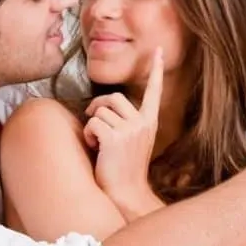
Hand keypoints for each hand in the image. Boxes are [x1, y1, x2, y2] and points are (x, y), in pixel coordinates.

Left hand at [82, 47, 163, 205]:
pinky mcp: (115, 139)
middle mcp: (143, 124)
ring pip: (100, 111)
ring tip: (98, 144)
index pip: (153, 91)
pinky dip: (88, 134)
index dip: (155, 70)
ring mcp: (131, 131)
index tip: (157, 51)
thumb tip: (103, 108)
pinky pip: (93, 123)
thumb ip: (127, 123)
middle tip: (94, 122)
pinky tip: (95, 148)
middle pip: (114, 97)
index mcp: (150, 122)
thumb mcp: (134, 142)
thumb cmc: (125, 169)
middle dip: (98, 107)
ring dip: (92, 125)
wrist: (127, 194)